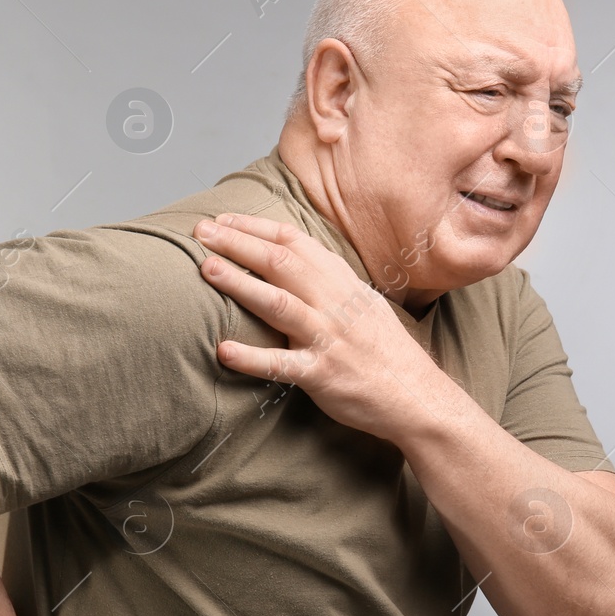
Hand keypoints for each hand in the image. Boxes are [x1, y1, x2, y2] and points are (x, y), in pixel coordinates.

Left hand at [193, 212, 441, 442]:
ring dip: (240, 283)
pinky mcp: (322, 374)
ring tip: (206, 268)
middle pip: (280, 263)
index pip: (294, 242)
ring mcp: (328, 337)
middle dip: (237, 243)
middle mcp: (334, 303)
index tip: (223, 220)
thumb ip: (327, 280)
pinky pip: (282, 364)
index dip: (255, 228)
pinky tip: (223, 350)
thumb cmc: (382, 349)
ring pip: (279, 303)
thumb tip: (291, 259)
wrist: (414, 394)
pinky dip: (251, 357)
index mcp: (341, 282)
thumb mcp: (361, 302)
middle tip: (200, 232)